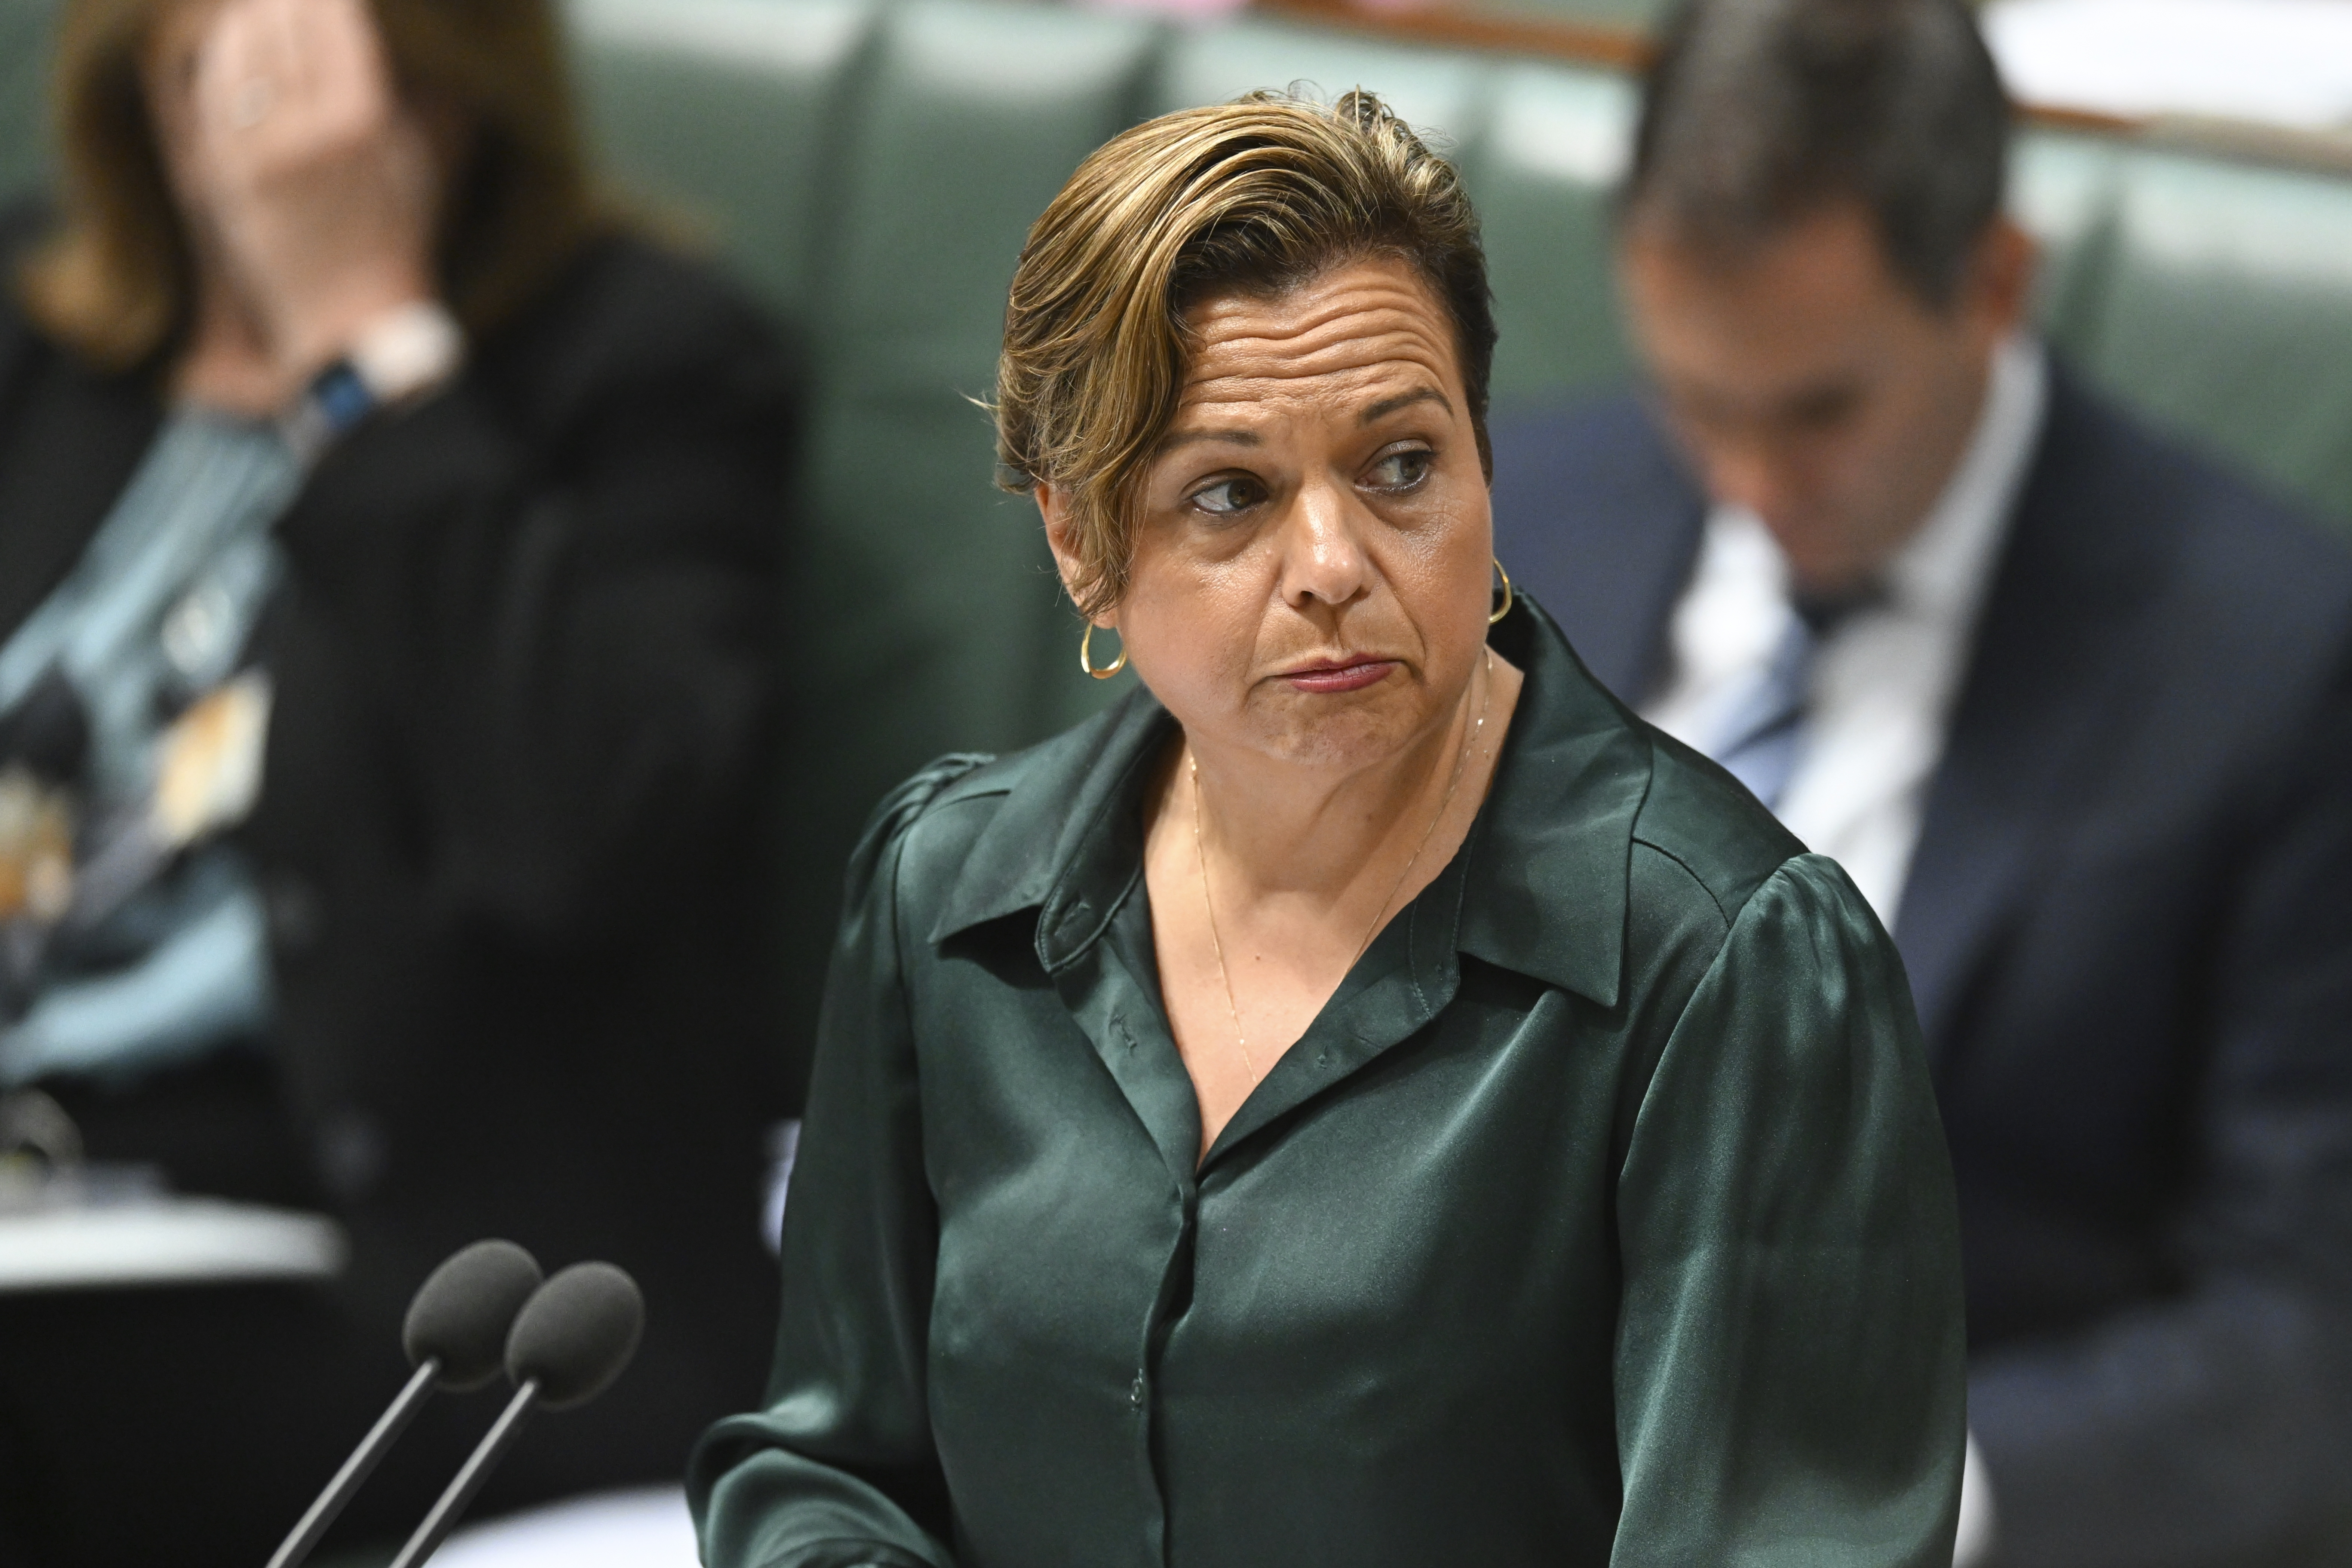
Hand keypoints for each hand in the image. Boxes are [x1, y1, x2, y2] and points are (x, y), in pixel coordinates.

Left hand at [178, 0, 439, 379]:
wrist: (350, 318)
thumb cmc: (396, 238)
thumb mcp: (420, 163)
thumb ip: (415, 97)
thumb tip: (405, 43)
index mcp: (364, 124)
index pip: (336, 23)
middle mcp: (307, 133)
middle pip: (281, 28)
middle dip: (283, 1)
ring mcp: (258, 154)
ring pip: (238, 55)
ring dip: (243, 21)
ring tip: (255, 9)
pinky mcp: (223, 176)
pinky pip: (211, 98)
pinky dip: (216, 64)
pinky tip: (225, 50)